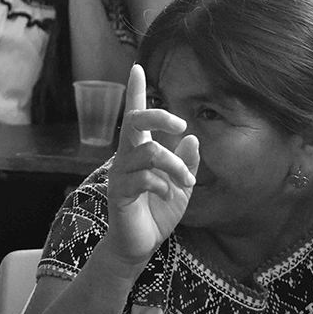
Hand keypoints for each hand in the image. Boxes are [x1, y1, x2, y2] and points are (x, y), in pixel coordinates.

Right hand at [105, 65, 198, 266]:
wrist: (138, 246)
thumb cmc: (156, 214)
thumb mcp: (181, 187)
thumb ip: (186, 163)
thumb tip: (192, 139)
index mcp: (139, 152)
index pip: (135, 115)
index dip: (135, 91)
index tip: (137, 67)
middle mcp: (125, 157)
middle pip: (133, 121)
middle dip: (157, 115)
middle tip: (181, 124)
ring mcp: (120, 174)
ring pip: (147, 151)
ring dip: (174, 165)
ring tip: (187, 183)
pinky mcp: (120, 193)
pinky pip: (144, 178)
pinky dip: (164, 185)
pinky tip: (169, 197)